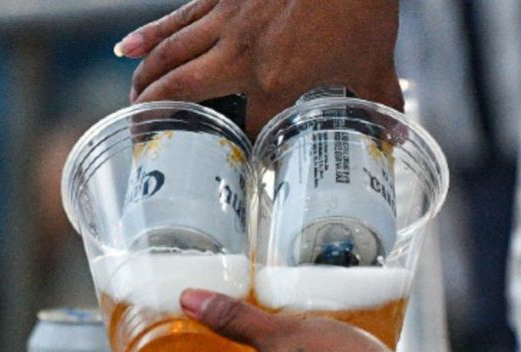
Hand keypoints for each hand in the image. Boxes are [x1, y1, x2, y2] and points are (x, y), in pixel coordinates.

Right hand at [115, 0, 402, 135]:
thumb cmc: (360, 5)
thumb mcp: (375, 60)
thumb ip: (380, 100)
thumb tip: (394, 132)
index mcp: (277, 80)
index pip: (247, 130)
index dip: (239, 152)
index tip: (233, 166)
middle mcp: (241, 55)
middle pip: (185, 94)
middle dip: (159, 120)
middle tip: (142, 140)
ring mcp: (226, 22)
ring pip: (171, 57)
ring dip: (146, 84)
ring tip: (131, 106)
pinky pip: (175, 19)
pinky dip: (148, 36)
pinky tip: (126, 50)